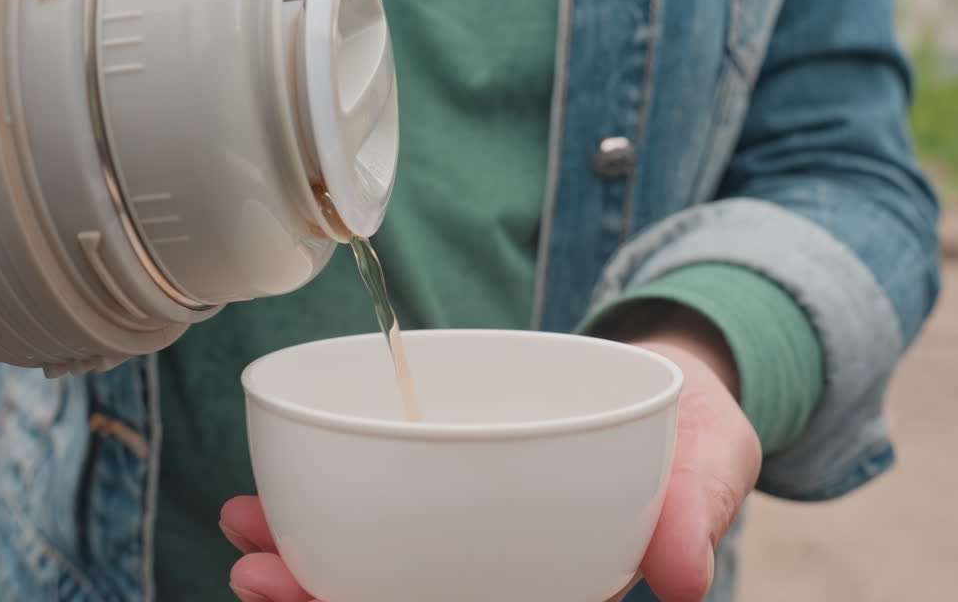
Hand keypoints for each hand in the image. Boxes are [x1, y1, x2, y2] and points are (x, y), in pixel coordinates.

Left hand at [221, 306, 760, 601]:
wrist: (671, 378)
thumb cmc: (694, 431)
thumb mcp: (713, 458)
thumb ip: (698, 508)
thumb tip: (684, 579)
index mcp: (561, 582)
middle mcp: (507, 567)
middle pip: (407, 600)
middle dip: (324, 598)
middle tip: (257, 572)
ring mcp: (474, 529)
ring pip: (382, 562)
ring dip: (308, 554)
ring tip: (244, 528)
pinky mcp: (453, 481)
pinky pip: (387, 503)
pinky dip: (332, 499)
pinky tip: (284, 489)